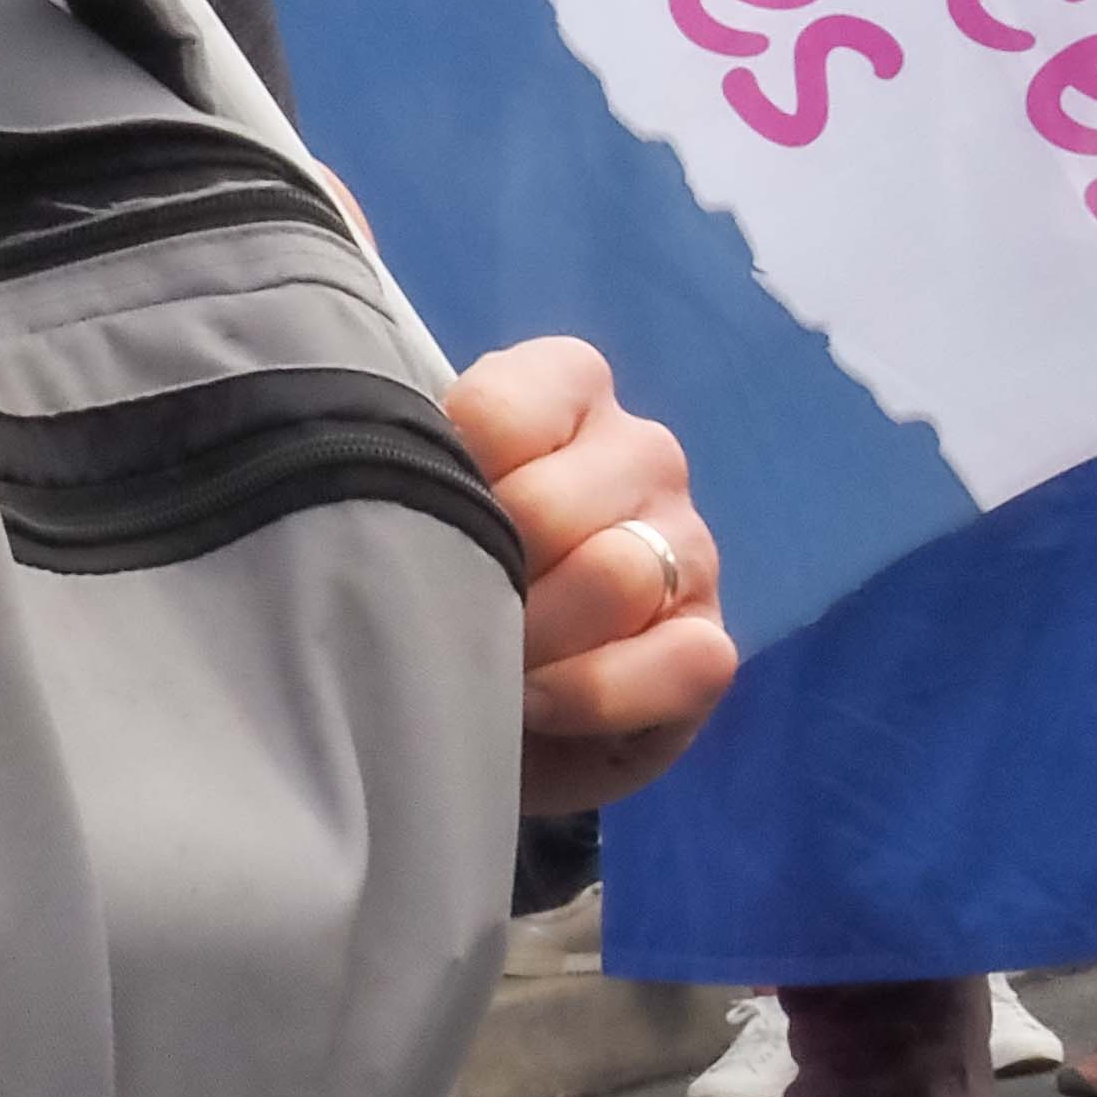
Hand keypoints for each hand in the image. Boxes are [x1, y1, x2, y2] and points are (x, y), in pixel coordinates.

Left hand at [440, 336, 739, 811]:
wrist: (471, 692)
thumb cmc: (428, 576)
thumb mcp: (402, 501)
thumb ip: (405, 473)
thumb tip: (387, 516)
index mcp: (565, 390)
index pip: (502, 409)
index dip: (445, 481)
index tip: (401, 524)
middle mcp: (641, 453)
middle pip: (550, 508)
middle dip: (480, 581)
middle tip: (434, 618)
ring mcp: (689, 545)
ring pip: (617, 577)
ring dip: (531, 642)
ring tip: (482, 665)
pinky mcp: (709, 639)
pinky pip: (681, 661)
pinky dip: (595, 695)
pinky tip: (537, 706)